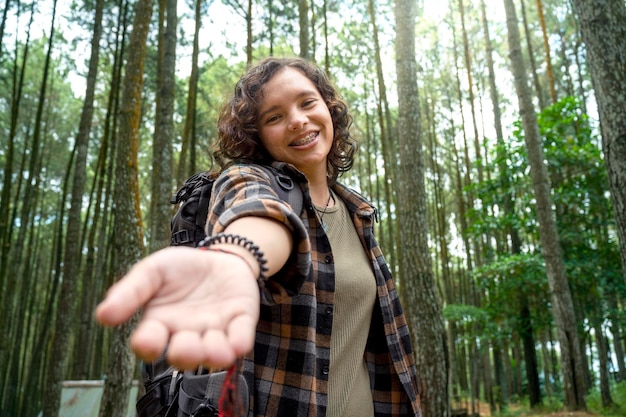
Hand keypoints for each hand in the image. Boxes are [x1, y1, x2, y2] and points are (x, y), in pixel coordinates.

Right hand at [95, 246, 259, 369]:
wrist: (219, 255)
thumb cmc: (181, 268)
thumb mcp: (153, 270)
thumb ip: (131, 290)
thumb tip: (102, 316)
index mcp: (160, 324)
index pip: (150, 344)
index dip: (148, 347)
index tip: (146, 342)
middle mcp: (187, 334)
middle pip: (184, 355)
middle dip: (185, 355)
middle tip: (185, 345)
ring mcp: (215, 330)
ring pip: (213, 352)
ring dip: (214, 355)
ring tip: (216, 352)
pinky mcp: (240, 321)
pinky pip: (240, 337)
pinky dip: (239, 342)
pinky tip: (237, 343)